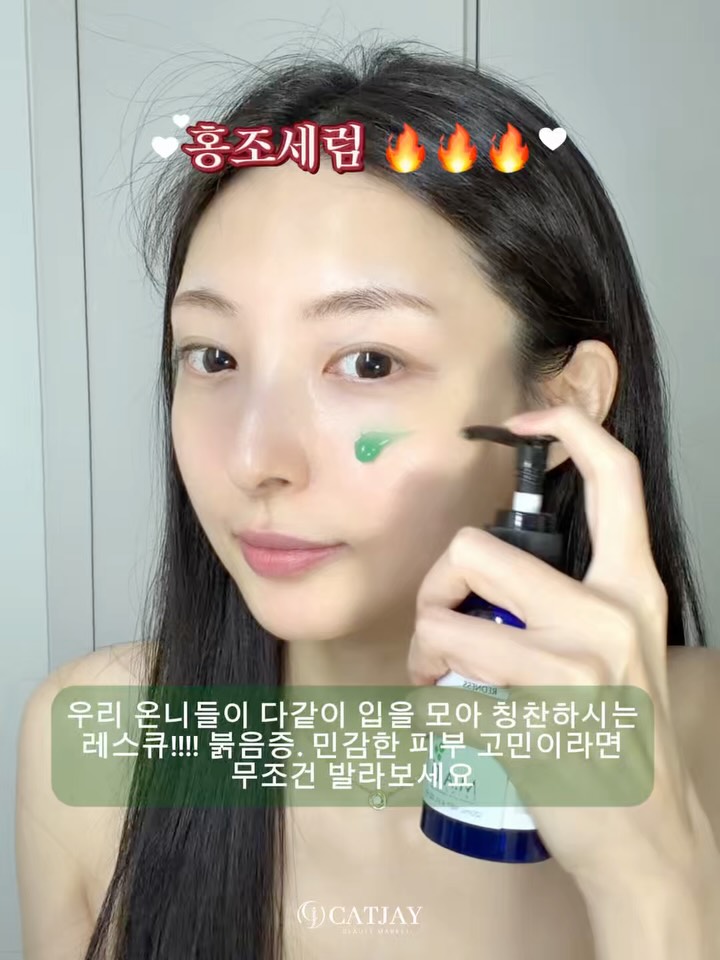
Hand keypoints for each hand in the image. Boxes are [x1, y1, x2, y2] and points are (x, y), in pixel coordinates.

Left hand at [407, 403, 710, 891]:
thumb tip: (494, 564)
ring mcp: (573, 670)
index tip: (525, 422)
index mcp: (632, 589)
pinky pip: (440, 694)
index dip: (567, 428)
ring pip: (443, 624)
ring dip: (423, 653)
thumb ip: (573, 598)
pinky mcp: (535, 723)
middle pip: (476, 550)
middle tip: (440, 626)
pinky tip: (457, 724)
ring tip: (437, 678)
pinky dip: (431, 708)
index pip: (615, 476)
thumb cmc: (624, 739)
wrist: (647, 841)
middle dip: (435, 587)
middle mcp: (609, 616)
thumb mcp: (622, 650)